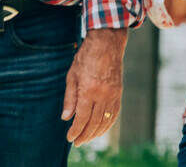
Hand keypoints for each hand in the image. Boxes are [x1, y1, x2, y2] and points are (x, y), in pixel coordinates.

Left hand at [61, 28, 126, 144]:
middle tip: (77, 142)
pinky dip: (108, 124)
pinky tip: (101, 129)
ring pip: (105, 121)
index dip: (76, 130)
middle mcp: (103, 95)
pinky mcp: (119, 93)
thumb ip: (70, 98)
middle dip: (85, 135)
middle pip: (94, 122)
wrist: (107, 44)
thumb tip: (66, 117)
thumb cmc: (85, 57)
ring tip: (87, 138)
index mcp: (89, 90)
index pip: (82, 118)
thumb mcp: (72, 76)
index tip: (70, 138)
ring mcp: (113, 95)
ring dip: (96, 132)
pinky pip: (114, 114)